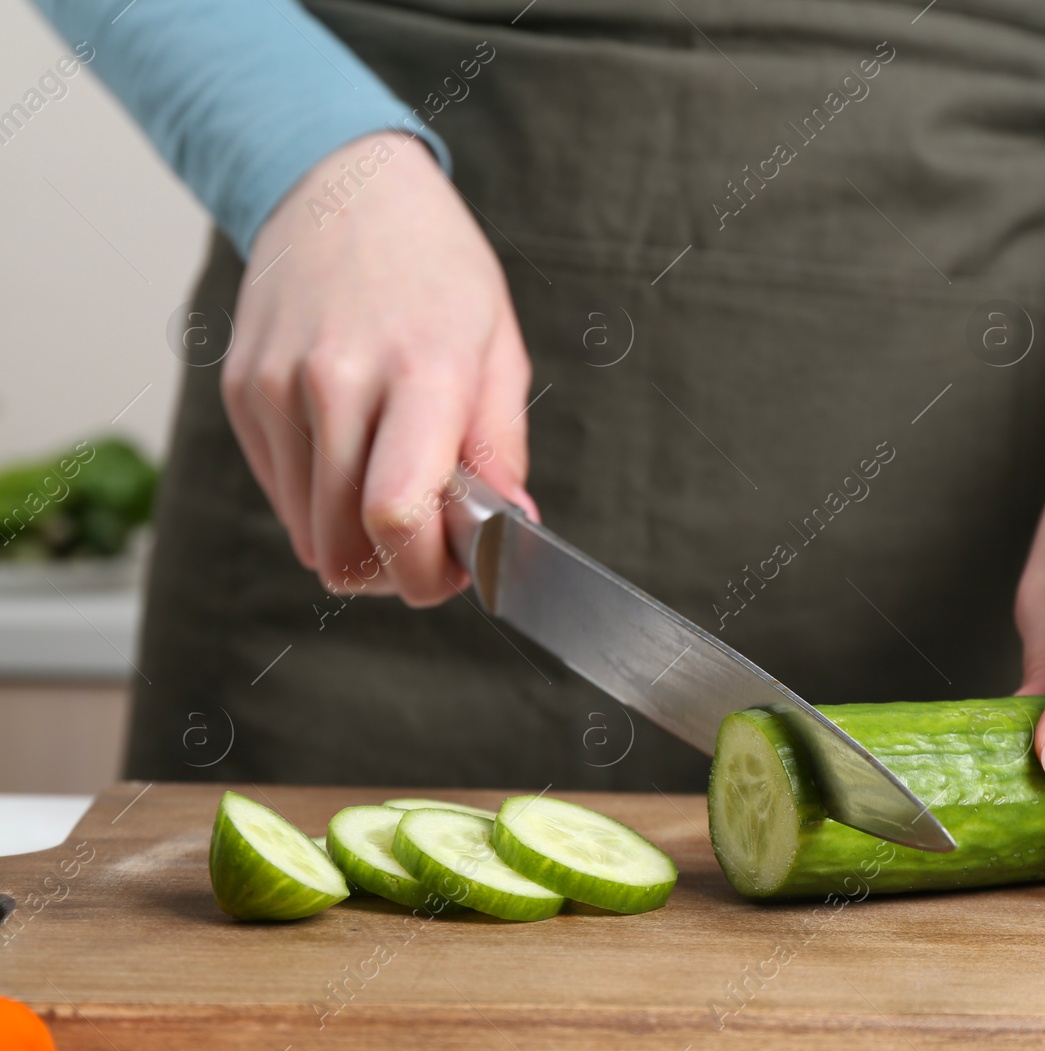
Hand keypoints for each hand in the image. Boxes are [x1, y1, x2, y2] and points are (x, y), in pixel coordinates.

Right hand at [221, 133, 535, 605]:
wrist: (343, 187)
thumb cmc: (437, 271)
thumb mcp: (496, 347)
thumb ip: (500, 448)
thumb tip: (513, 531)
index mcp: (419, 368)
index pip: (396, 512)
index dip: (426, 574)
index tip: (455, 577)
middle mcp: (336, 378)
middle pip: (345, 542)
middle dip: (397, 575)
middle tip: (433, 553)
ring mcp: (276, 386)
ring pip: (307, 533)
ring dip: (357, 544)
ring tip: (397, 501)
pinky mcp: (240, 392)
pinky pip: (281, 496)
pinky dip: (320, 505)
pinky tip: (354, 458)